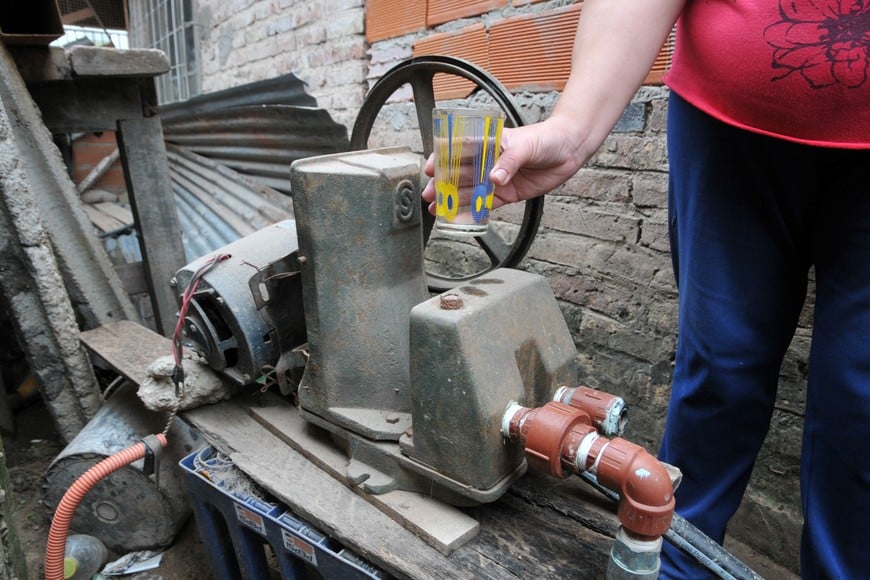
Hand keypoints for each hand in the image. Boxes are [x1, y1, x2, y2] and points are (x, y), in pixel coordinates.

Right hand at [422, 116, 586, 212]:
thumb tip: (495, 178)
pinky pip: (486, 204)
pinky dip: (473, 211)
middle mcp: (489, 161)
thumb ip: (509, 162)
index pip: (458, 149)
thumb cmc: (546, 138)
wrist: (569, 149)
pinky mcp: (507, 194)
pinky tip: (459, 217)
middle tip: (429, 195)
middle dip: (443, 184)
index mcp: (488, 143)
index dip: (442, 158)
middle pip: (460, 174)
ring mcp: (497, 179)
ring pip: (469, 191)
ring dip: (453, 200)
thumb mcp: (525, 146)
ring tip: (437, 209)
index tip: (429, 168)